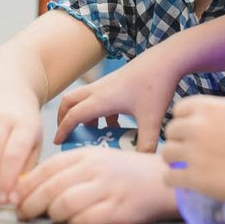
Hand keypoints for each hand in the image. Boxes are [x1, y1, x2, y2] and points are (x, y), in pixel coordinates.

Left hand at [14, 147, 177, 223]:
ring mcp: (107, 188)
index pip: (47, 168)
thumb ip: (69, 169)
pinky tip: (70, 223)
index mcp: (86, 154)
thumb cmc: (124, 171)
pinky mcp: (118, 209)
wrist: (162, 179)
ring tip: (49, 218)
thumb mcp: (96, 160)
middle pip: (51, 187)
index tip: (14, 197)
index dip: (26, 185)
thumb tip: (33, 186)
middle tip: (22, 214)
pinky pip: (85, 219)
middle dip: (30, 204)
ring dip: (50, 214)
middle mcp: (95, 169)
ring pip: (64, 203)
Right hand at [54, 54, 180, 152]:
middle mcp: (99, 90)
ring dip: (82, 114)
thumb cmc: (156, 85)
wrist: (166, 60)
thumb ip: (146, 144)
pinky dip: (98, 111)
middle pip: (69, 102)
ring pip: (83, 98)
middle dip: (64, 118)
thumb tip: (139, 163)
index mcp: (102, 99)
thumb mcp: (152, 119)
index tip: (58, 143)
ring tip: (93, 133)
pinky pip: (97, 97)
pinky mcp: (115, 82)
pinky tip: (115, 123)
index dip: (63, 130)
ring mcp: (106, 84)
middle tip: (68, 134)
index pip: (73, 116)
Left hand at [161, 96, 224, 211]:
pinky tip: (182, 182)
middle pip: (171, 130)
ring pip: (166, 153)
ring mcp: (192, 153)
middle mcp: (196, 127)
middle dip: (178, 140)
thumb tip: (213, 114)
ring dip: (173, 160)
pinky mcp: (192, 178)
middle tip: (188, 150)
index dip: (184, 120)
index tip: (190, 130)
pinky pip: (169, 177)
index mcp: (209, 109)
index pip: (180, 109)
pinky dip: (173, 181)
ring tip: (182, 166)